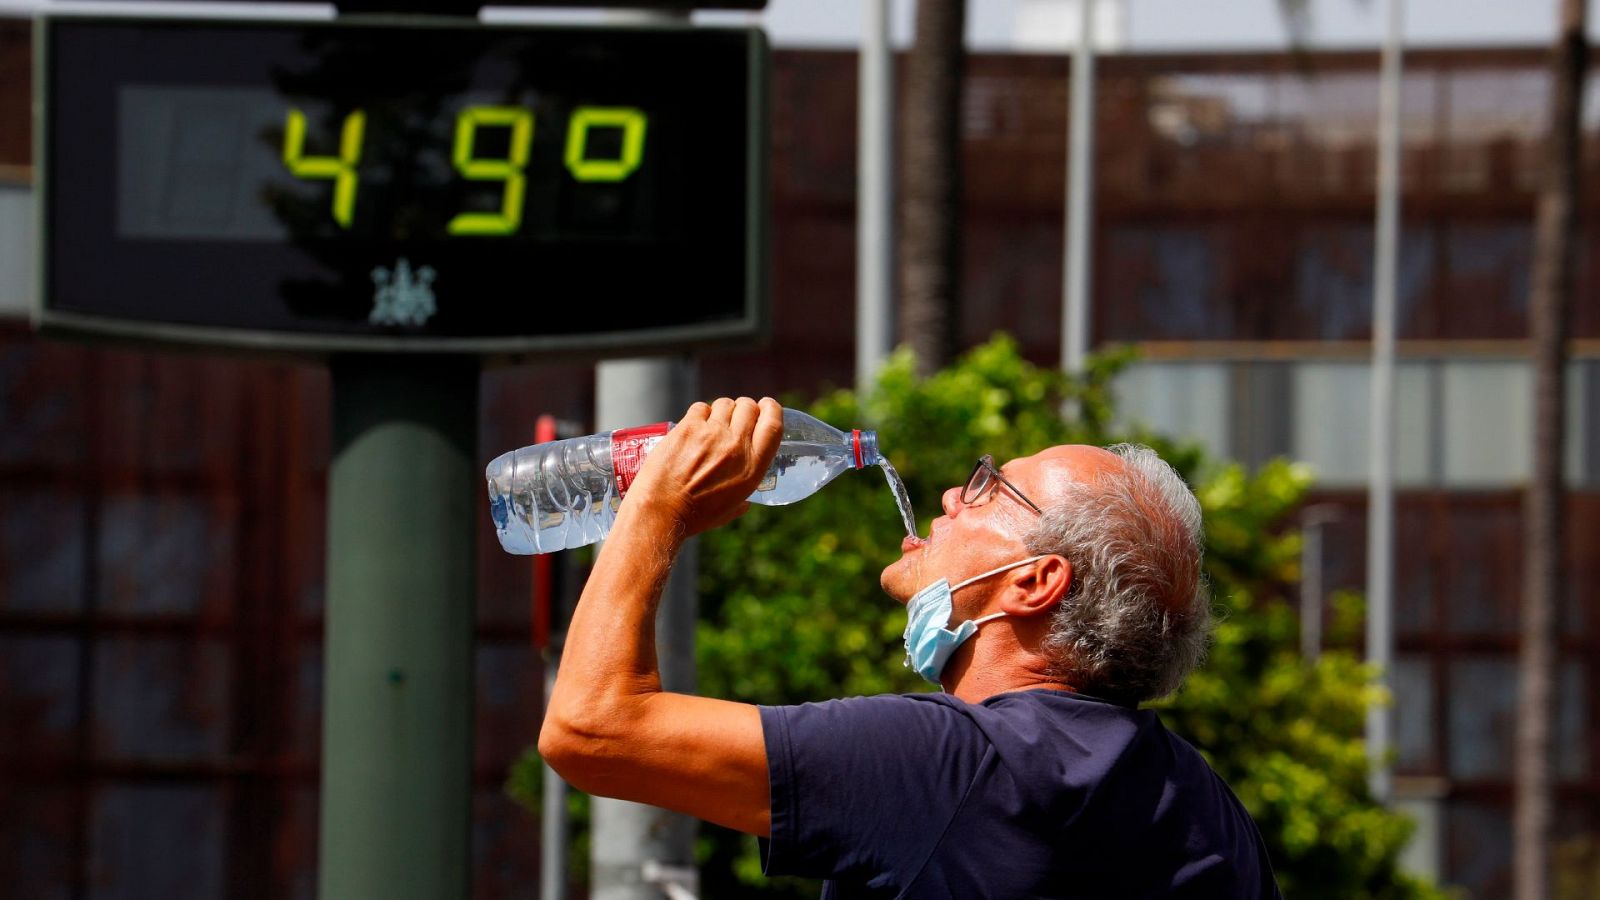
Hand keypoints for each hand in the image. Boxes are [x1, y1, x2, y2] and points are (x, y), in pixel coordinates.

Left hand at [625, 396, 783, 537]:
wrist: (661, 510)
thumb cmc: (695, 516)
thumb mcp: (730, 511)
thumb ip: (742, 501)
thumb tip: (745, 503)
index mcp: (752, 467)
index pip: (772, 425)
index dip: (772, 410)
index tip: (766, 406)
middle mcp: (736, 446)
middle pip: (748, 408)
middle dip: (744, 408)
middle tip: (735, 417)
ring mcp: (712, 434)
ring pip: (724, 404)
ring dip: (721, 411)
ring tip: (712, 423)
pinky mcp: (688, 427)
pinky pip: (700, 408)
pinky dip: (699, 414)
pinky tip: (694, 426)